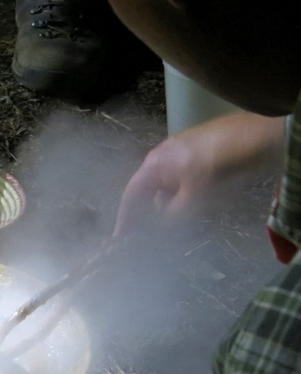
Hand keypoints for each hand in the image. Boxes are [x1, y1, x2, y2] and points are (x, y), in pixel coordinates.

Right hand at [114, 113, 284, 235]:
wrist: (254, 135)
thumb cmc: (218, 166)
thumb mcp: (194, 196)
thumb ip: (173, 213)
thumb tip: (162, 220)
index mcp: (154, 165)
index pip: (130, 195)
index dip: (124, 218)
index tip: (120, 238)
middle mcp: (160, 156)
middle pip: (146, 189)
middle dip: (146, 211)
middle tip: (147, 233)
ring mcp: (178, 151)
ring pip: (164, 184)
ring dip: (166, 203)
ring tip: (176, 220)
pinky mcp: (195, 150)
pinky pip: (178, 178)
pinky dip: (179, 193)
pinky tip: (192, 202)